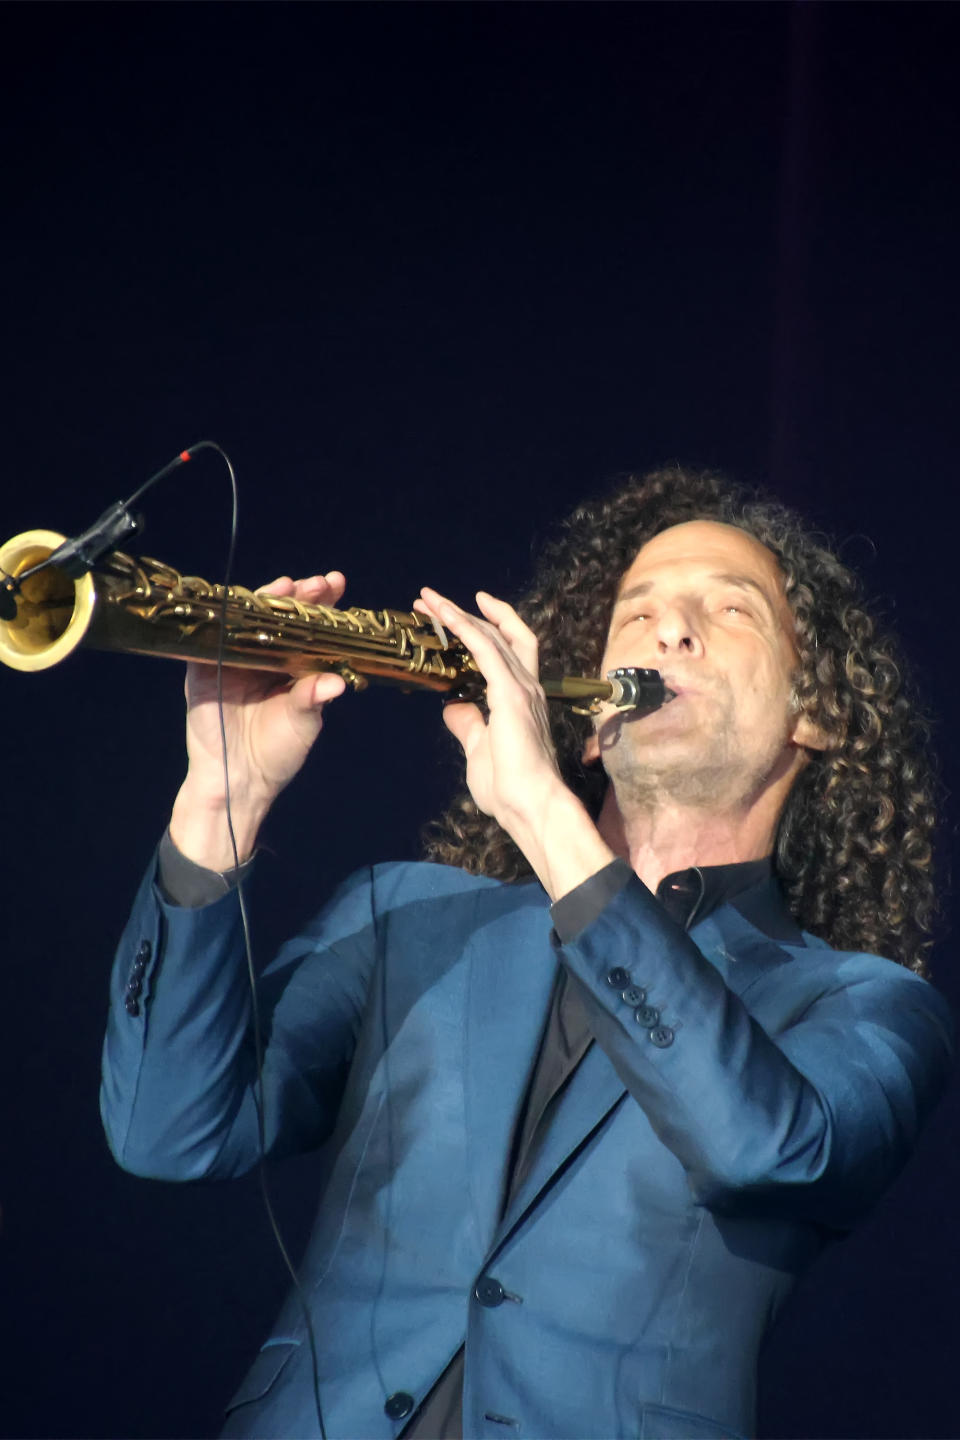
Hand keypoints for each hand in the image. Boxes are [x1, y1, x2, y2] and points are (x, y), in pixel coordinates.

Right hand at [170, 571, 347, 867]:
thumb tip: (336, 682)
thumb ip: (313, 699)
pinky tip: (235, 604)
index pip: (307, 626)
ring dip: (264, 600)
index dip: (321, 605)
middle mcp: (263, 655)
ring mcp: (232, 658)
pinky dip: (221, 619)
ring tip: (287, 587)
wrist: (238, 781)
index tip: (336, 584)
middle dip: (298, 596)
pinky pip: (209, 637)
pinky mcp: (203, 668)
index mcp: (291, 665)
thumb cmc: (276, 753)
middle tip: (318, 584)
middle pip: (278, 615)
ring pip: (246, 619)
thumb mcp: (303, 723)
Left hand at [415, 587, 565, 832]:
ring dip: (457, 614)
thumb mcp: (479, 749)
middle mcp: (526, 686)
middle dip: (465, 613)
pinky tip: (444, 616)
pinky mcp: (511, 694)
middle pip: (500, 634)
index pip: (507, 650)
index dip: (485, 626)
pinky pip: (486, 649)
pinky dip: (465, 628)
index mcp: (520, 699)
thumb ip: (468, 724)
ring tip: (428, 600)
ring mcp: (521, 688)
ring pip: (490, 635)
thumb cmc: (509, 788)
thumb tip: (452, 706)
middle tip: (431, 600)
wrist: (530, 806)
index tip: (457, 612)